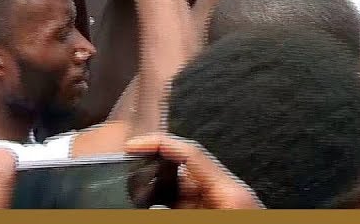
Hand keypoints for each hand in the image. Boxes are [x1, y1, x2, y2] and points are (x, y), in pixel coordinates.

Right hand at [126, 134, 262, 208]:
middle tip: (129, 180)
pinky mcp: (220, 215)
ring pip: (184, 191)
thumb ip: (174, 212)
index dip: (157, 143)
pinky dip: (172, 206)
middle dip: (155, 175)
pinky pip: (190, 205)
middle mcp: (228, 194)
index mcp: (230, 191)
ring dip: (161, 196)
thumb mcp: (203, 220)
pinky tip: (156, 208)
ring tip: (139, 198)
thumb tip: (150, 207)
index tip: (131, 147)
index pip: (189, 152)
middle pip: (184, 171)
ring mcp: (224, 207)